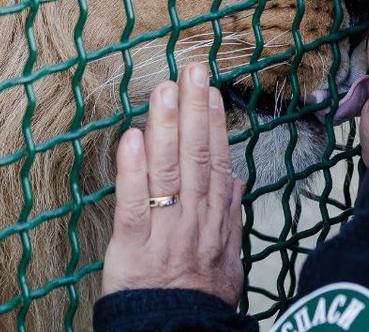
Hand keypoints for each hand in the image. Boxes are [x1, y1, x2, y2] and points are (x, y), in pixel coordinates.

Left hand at [102, 63, 244, 304]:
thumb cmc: (201, 299)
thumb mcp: (230, 258)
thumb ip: (231, 214)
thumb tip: (237, 178)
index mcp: (216, 219)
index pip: (217, 161)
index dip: (214, 124)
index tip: (210, 90)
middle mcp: (194, 219)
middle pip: (196, 156)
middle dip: (194, 110)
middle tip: (191, 69)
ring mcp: (165, 232)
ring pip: (167, 172)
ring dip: (166, 126)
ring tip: (163, 89)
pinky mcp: (132, 248)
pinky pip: (132, 205)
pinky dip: (132, 171)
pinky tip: (131, 138)